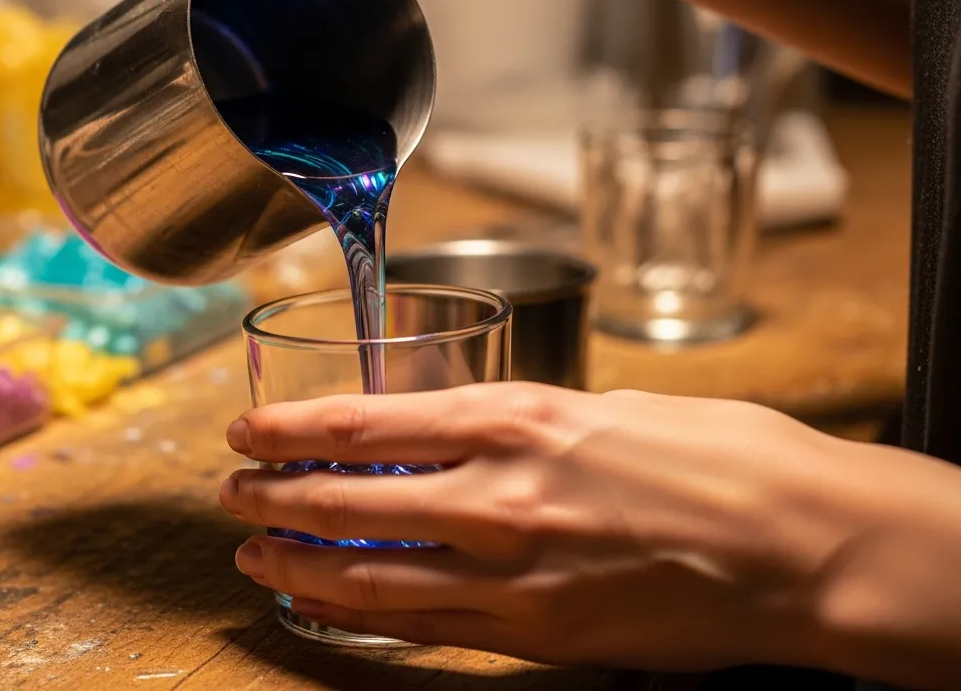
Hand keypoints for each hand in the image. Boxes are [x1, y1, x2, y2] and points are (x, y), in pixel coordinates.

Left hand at [217, 383, 861, 670]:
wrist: (808, 548)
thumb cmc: (727, 459)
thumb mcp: (611, 406)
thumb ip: (524, 423)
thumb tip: (465, 433)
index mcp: (522, 417)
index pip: (367, 422)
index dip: (291, 430)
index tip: (249, 431)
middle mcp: (502, 493)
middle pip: (349, 500)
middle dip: (274, 497)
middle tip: (232, 493)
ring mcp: (515, 572)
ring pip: (370, 574)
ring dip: (297, 562)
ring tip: (252, 555)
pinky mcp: (540, 635)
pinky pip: (424, 629)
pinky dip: (359, 616)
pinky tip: (322, 606)